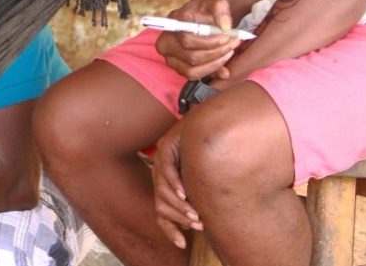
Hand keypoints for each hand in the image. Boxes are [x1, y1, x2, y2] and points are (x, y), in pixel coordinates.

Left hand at [151, 118, 200, 249]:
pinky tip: (184, 193)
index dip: (169, 229)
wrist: (204, 120)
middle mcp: (159, 173)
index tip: (182, 244)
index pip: (162, 212)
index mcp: (166, 183)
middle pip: (161, 205)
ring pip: (164, 191)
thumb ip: (197, 196)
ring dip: (179, 205)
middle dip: (179, 218)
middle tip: (197, 224)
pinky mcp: (166, 147)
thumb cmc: (206, 151)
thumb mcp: (200, 179)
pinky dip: (175, 183)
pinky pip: (167, 169)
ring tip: (194, 214)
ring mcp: (160, 160)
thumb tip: (204, 220)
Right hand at [154, 0, 240, 79]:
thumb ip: (220, 7)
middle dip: (217, 52)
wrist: (198, 16)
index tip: (228, 36)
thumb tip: (225, 26)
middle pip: (191, 56)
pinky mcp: (177, 68)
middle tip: (234, 43)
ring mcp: (169, 58)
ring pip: (192, 69)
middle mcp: (165, 43)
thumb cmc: (205, 8)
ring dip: (215, 63)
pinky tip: (223, 65)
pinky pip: (194, 76)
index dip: (210, 41)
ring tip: (229, 51)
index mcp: (172, 24)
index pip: (187, 39)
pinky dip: (210, 72)